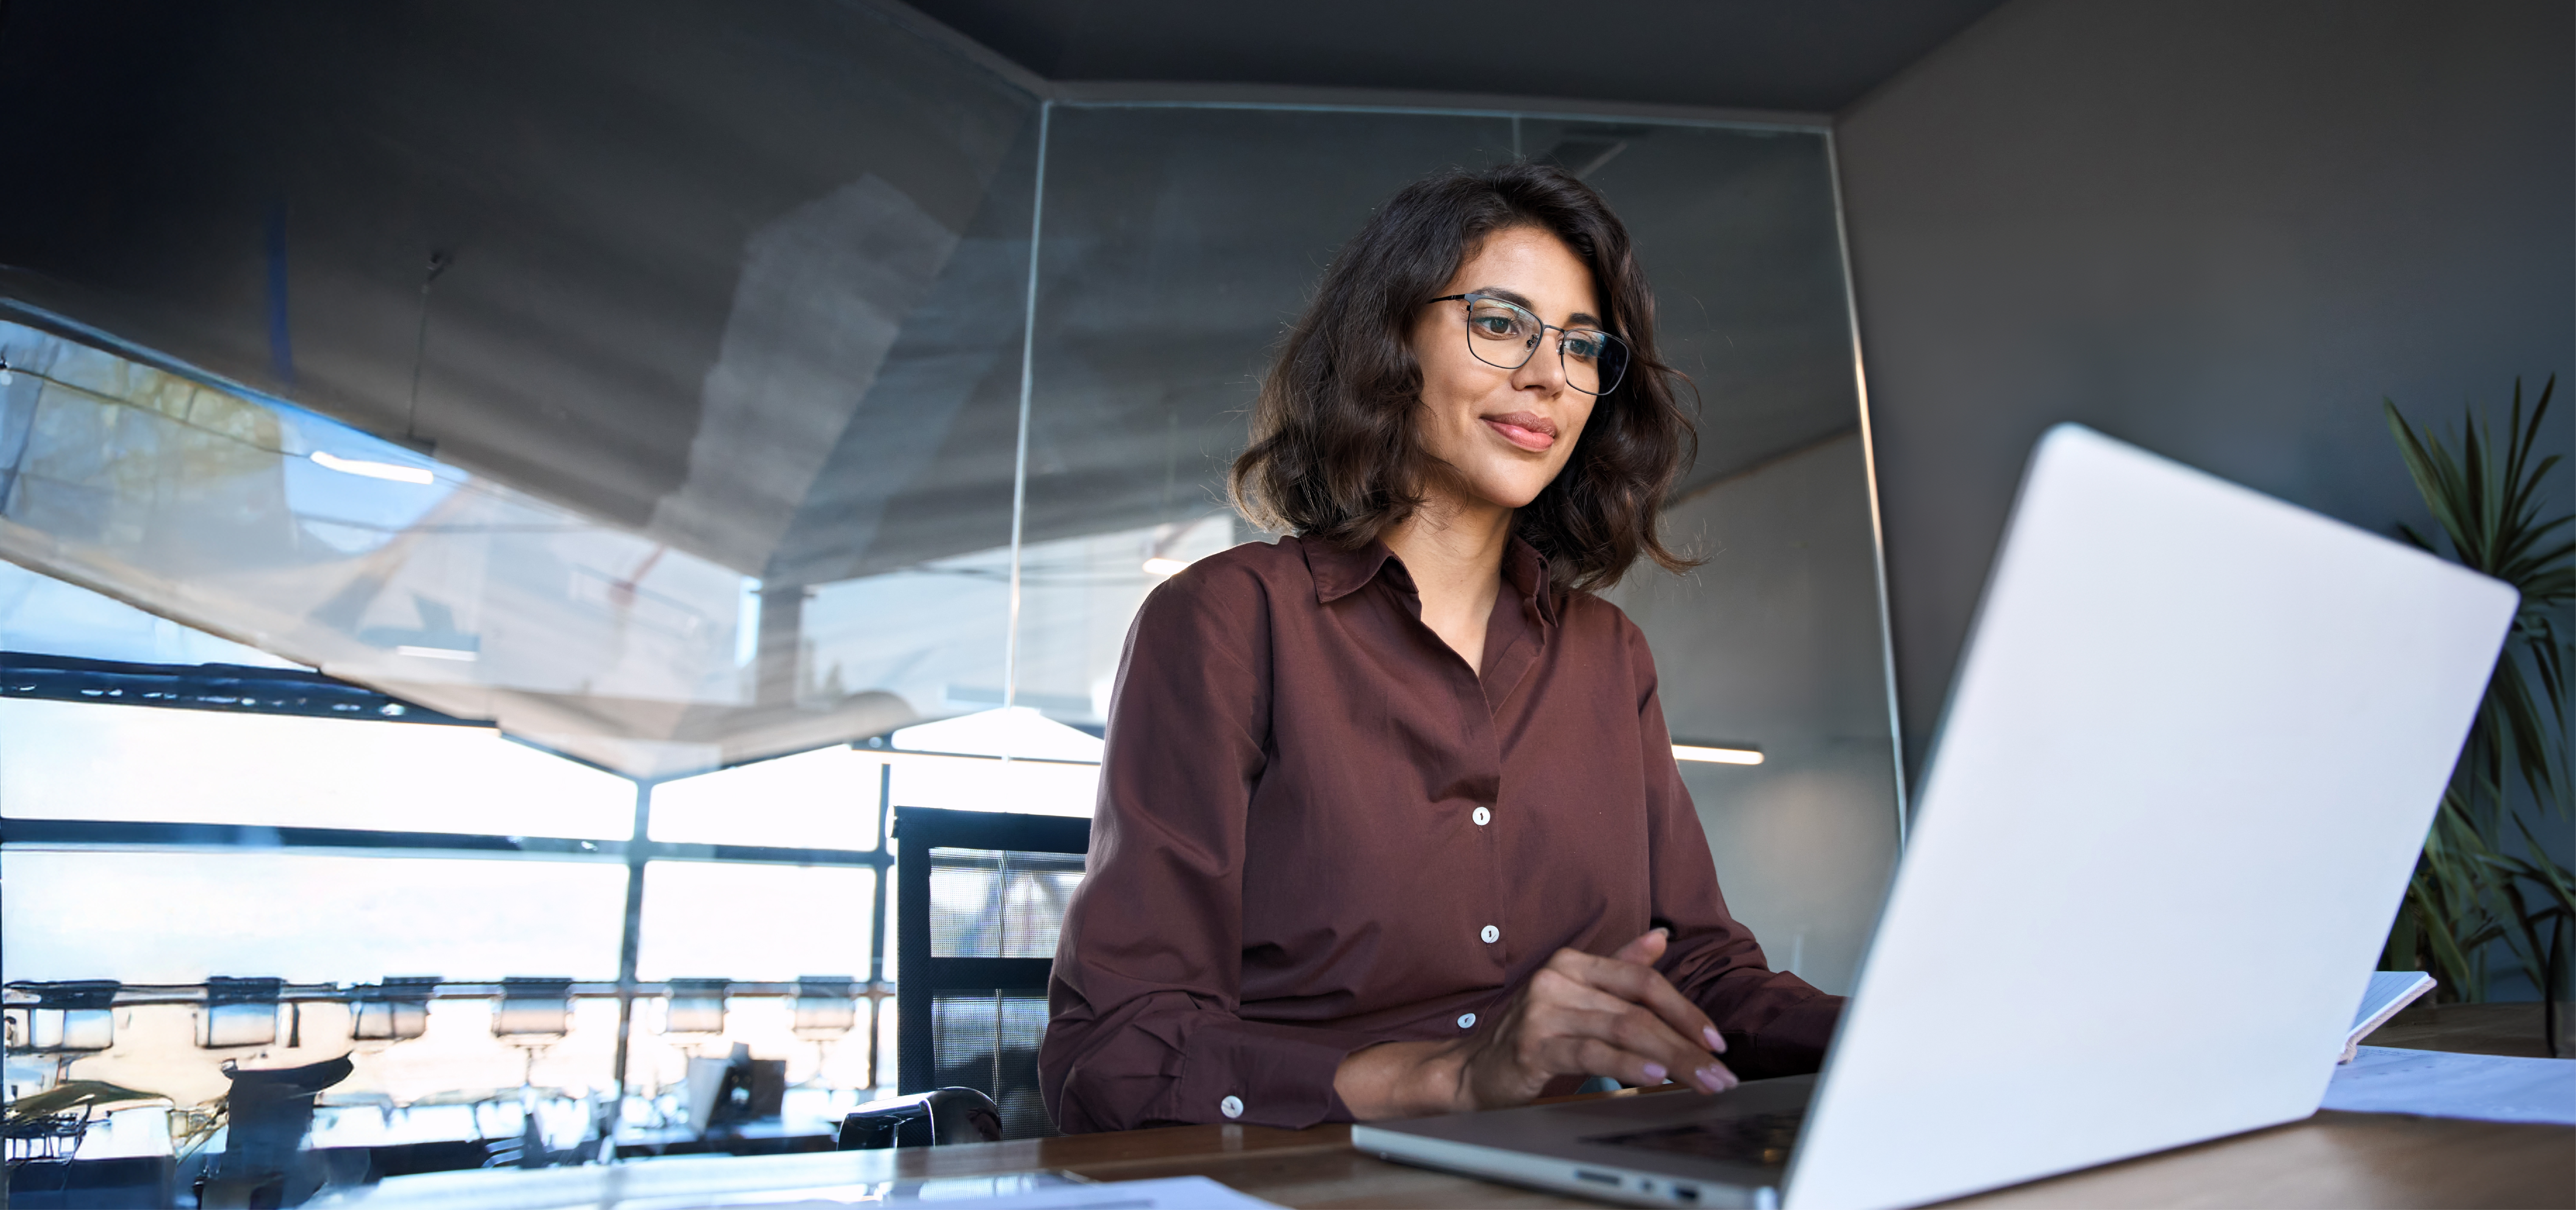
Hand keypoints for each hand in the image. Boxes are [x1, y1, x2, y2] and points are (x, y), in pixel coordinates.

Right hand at [1453, 928, 1737, 1107]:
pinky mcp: (1533, 1046)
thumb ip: (1619, 966)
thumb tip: (1661, 936)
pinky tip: (1655, 1077)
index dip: (1685, 1009)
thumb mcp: (1577, 995)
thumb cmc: (1534, 1033)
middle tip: (1721, 1074)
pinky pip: (1592, 1053)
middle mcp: (1557, 979)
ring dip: (1671, 1059)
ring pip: (1623, 1031)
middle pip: (1639, 1010)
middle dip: (1687, 1044)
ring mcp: (1543, 1012)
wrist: (1474, 1069)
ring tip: (1702, 1081)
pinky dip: (1628, 1066)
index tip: (1716, 1041)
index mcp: (1572, 963)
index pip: (1642, 980)